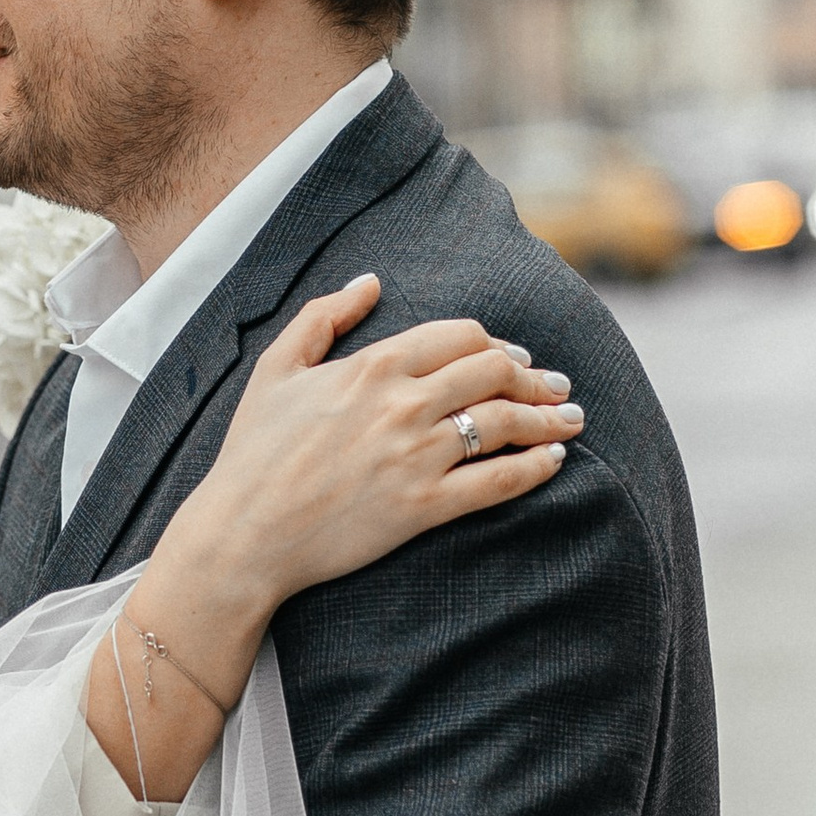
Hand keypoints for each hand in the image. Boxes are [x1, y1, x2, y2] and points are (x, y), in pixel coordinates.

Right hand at [175, 274, 578, 616]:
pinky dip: (535, 467)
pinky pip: (498, 482)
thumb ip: (323, 317)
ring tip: (572, 420)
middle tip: (557, 387)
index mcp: (373, 365)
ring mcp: (417, 455)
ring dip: (549, 418)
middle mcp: (403, 403)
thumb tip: (369, 282)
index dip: (498, 345)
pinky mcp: (424, 506)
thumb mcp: (276, 369)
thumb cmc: (254, 453)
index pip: (461, 336)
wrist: (244, 532)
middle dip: (535, 378)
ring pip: (505, 423)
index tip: (516, 360)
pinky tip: (555, 461)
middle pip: (495, 373)